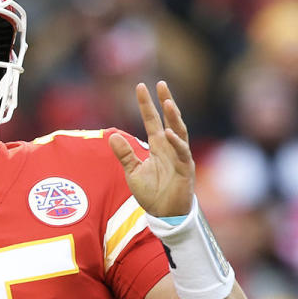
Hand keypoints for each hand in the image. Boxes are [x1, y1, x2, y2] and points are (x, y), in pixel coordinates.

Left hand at [109, 81, 193, 216]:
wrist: (164, 214)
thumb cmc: (151, 193)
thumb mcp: (132, 172)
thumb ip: (124, 154)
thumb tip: (112, 135)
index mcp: (157, 146)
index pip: (152, 120)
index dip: (146, 104)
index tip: (140, 86)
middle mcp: (170, 147)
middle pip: (169, 119)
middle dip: (166, 101)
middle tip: (161, 83)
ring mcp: (180, 156)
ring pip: (179, 131)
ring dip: (174, 117)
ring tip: (167, 102)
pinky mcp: (185, 168)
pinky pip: (181, 152)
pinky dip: (175, 142)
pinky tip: (168, 133)